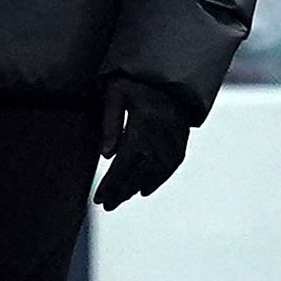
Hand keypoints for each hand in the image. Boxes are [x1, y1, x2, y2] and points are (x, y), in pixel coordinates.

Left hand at [92, 76, 192, 209]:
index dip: (112, 185)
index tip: (99, 199)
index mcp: (143, 127)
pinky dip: (157, 180)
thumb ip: (110, 122)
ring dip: (136, 188)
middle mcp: (160, 139)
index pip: (124, 164)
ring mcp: (174, 142)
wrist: (169, 75)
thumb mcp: (115, 93)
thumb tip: (106, 155)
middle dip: (121, 191)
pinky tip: (143, 189)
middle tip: (107, 205)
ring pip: (153, 174)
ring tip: (120, 198)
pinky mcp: (181, 142)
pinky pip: (169, 167)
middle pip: (138, 174)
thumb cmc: (135, 82)